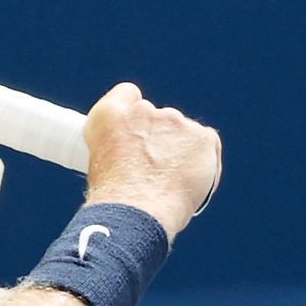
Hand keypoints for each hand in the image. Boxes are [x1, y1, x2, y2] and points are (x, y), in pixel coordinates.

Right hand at [82, 82, 220, 239]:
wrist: (137, 211)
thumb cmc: (114, 199)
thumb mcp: (98, 165)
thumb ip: (117, 148)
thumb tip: (131, 159)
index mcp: (108, 116)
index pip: (127, 94)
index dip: (134, 113)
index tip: (136, 132)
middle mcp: (141, 111)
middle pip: (158, 118)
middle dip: (159, 138)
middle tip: (154, 170)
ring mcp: (174, 121)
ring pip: (183, 133)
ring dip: (180, 150)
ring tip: (171, 183)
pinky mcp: (201, 136)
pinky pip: (207, 144)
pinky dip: (203, 159)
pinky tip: (190, 181)